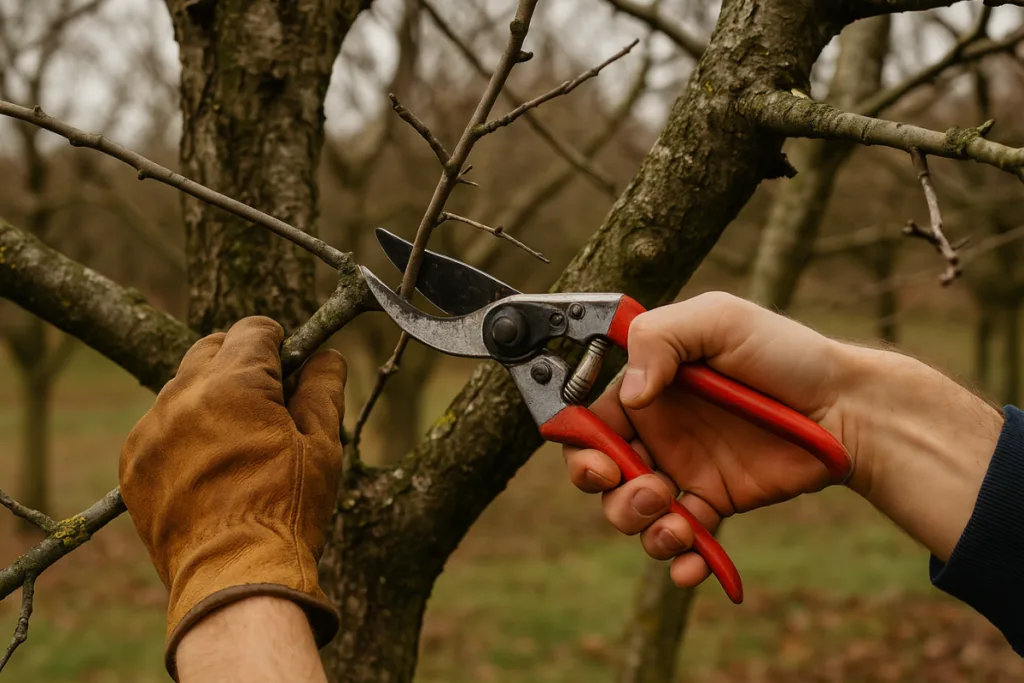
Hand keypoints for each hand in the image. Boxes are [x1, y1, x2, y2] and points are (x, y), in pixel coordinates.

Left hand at [119, 317, 346, 677]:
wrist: (236, 578)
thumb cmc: (287, 510)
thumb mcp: (322, 444)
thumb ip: (322, 388)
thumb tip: (327, 356)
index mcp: (233, 385)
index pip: (253, 330)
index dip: (278, 343)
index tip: (289, 367)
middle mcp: (181, 396)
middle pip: (210, 348)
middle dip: (240, 363)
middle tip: (268, 402)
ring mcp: (150, 430)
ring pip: (182, 387)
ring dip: (211, 397)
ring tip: (239, 442)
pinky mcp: (132, 464)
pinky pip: (159, 427)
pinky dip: (184, 433)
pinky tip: (211, 469)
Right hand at [564, 292, 1002, 587]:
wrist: (846, 406)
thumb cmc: (785, 353)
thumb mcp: (719, 319)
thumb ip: (659, 339)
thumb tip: (628, 393)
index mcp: (648, 387)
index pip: (590, 422)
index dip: (581, 447)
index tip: (597, 462)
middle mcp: (657, 430)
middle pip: (601, 473)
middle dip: (607, 491)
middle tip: (646, 489)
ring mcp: (683, 469)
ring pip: (633, 511)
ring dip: (639, 524)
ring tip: (674, 519)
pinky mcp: (713, 503)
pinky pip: (683, 539)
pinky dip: (679, 560)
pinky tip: (692, 563)